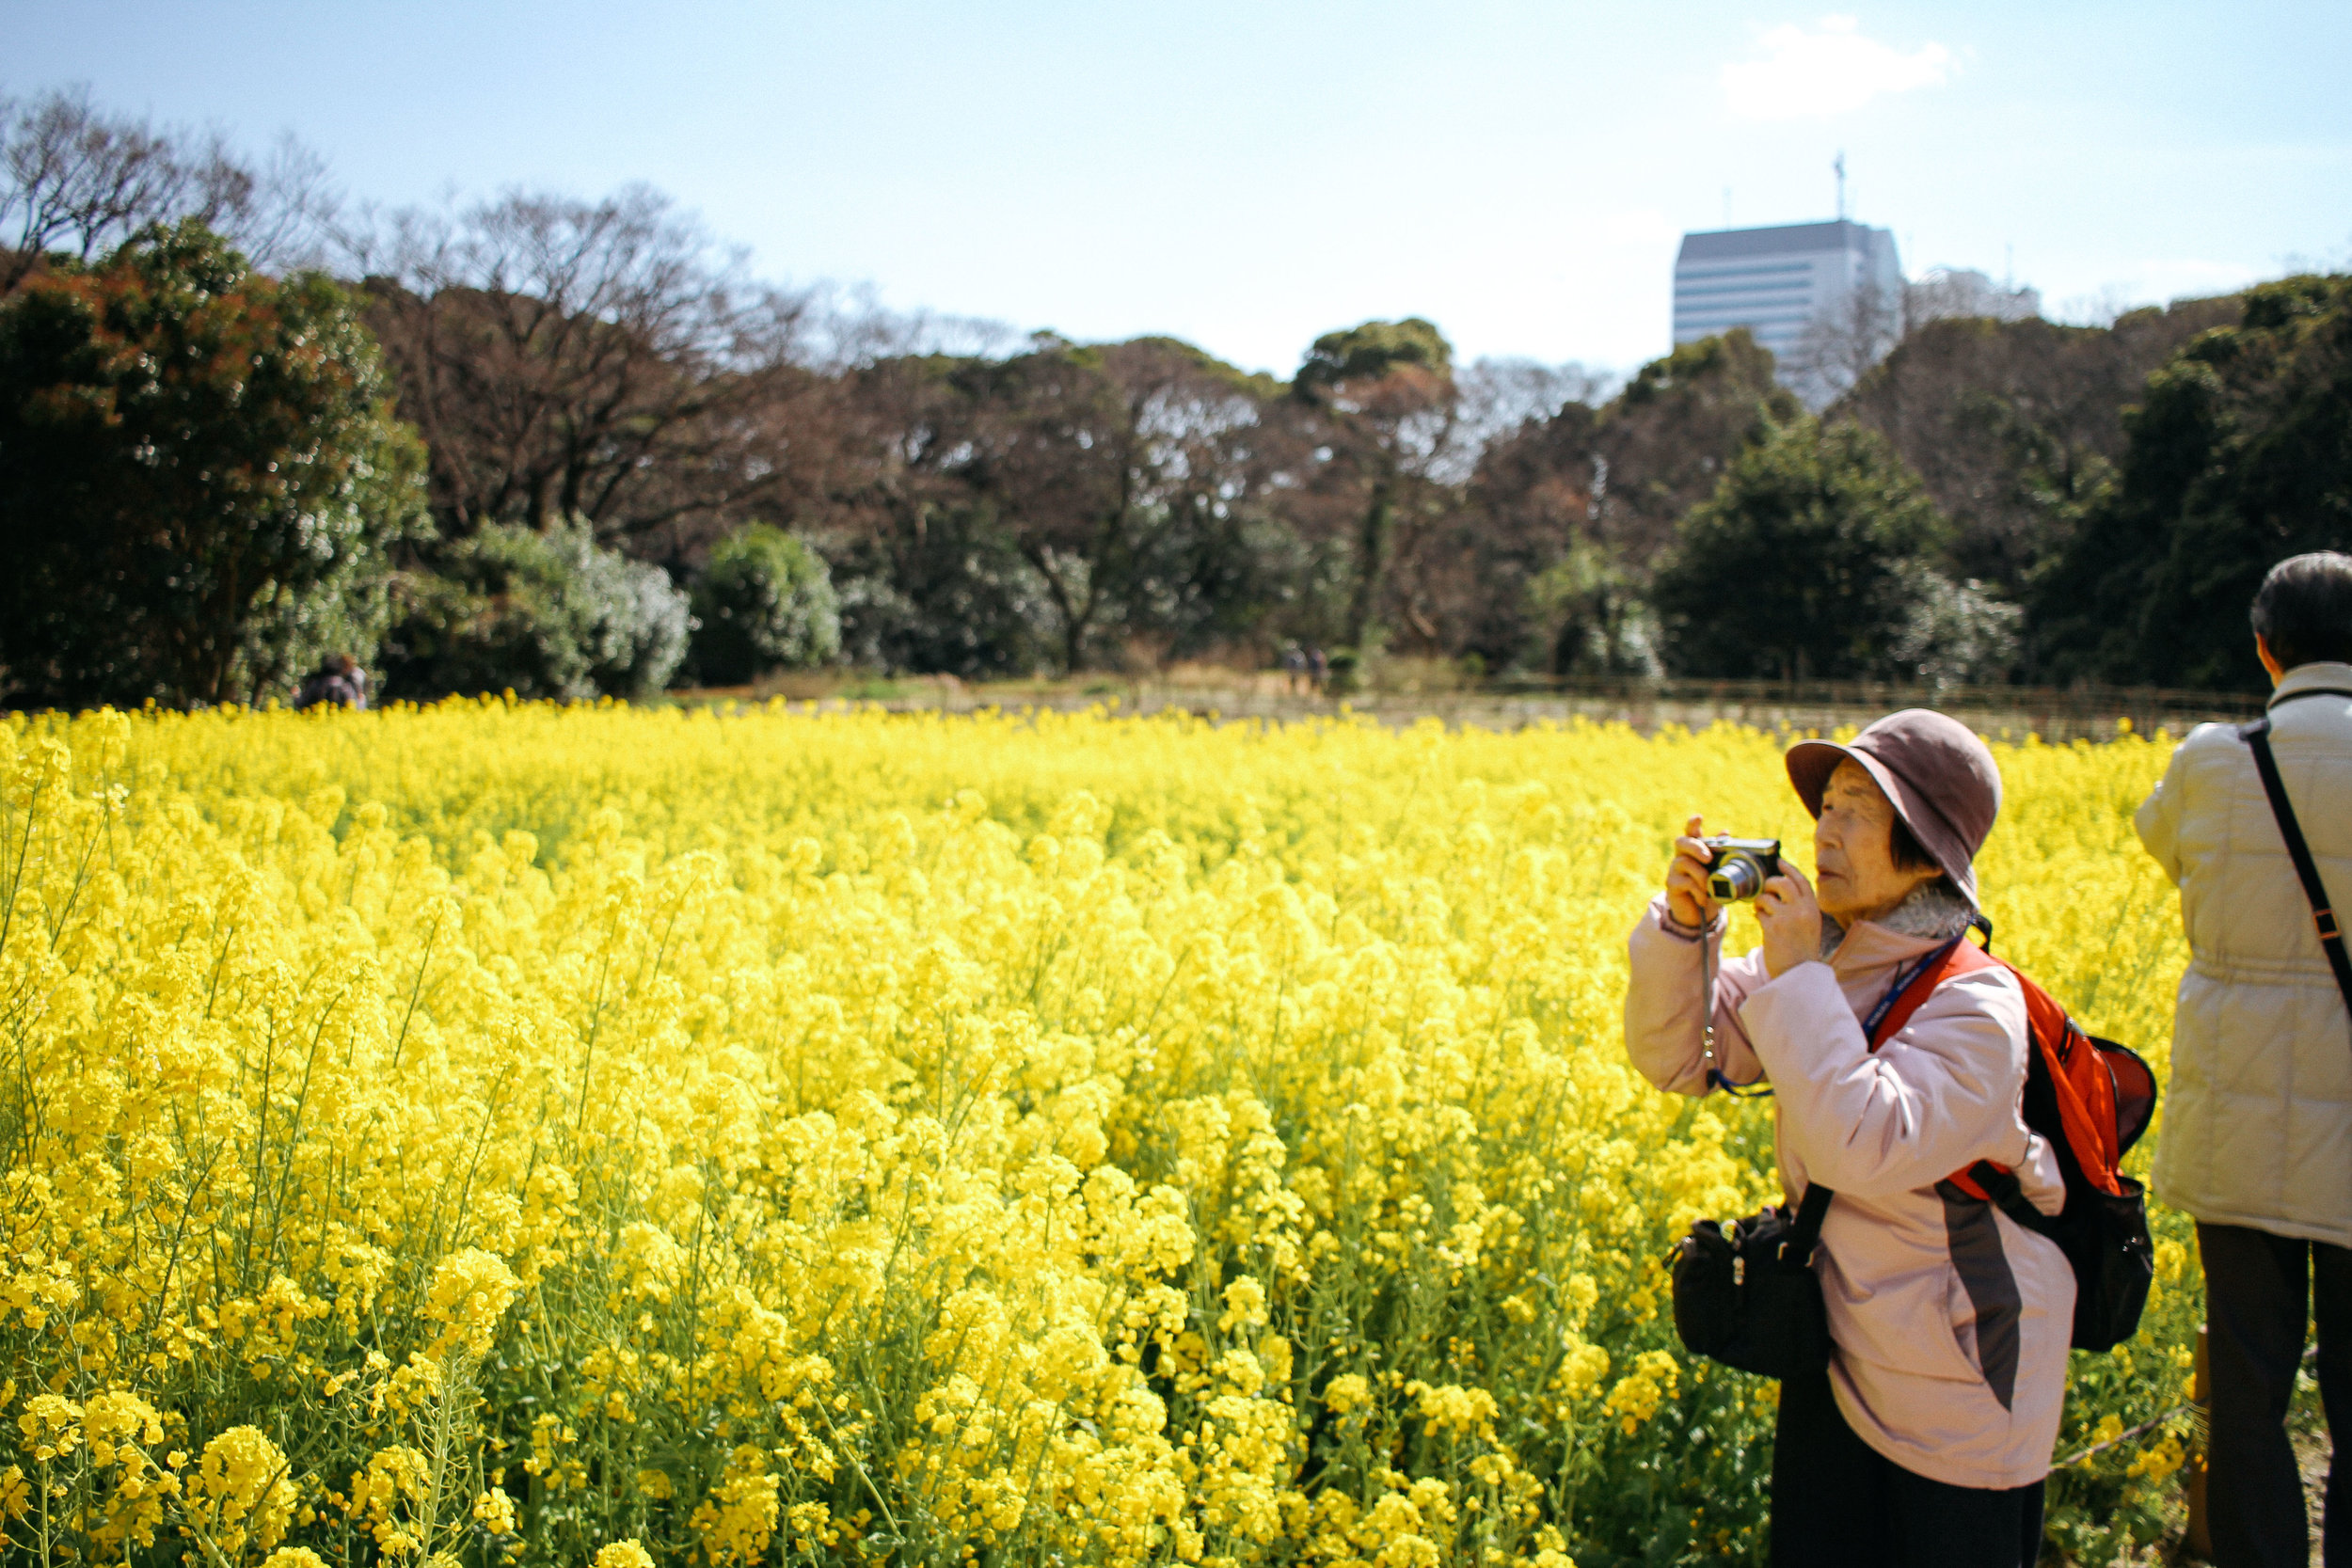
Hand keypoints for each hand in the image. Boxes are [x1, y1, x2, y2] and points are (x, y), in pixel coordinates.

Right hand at [1665, 815, 1720, 930]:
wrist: (1701, 914)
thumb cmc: (1712, 888)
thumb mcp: (1720, 871)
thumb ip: (1722, 853)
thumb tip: (1725, 832)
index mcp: (1695, 851)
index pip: (1691, 832)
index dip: (1693, 824)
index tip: (1699, 818)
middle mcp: (1682, 856)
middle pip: (1681, 842)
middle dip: (1695, 847)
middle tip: (1708, 858)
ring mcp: (1675, 870)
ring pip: (1684, 863)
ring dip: (1701, 875)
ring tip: (1710, 888)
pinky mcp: (1672, 884)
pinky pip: (1685, 882)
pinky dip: (1698, 891)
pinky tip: (1704, 899)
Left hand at [1757, 861, 1822, 977]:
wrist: (1798, 974)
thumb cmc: (1801, 949)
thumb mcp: (1810, 925)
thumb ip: (1801, 907)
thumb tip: (1782, 887)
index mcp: (1813, 909)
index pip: (1801, 881)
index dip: (1789, 869)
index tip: (1779, 861)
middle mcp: (1802, 911)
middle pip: (1782, 883)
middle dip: (1769, 883)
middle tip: (1765, 891)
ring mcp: (1787, 919)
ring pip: (1766, 896)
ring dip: (1760, 901)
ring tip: (1762, 910)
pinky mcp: (1773, 929)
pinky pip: (1759, 912)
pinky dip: (1758, 914)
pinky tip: (1761, 921)